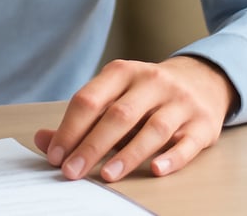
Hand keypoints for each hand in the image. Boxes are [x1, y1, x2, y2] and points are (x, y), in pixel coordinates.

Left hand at [34, 55, 236, 181]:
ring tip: (106, 175)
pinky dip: (172, 157)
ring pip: (152, 129)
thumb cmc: (146, 93)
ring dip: (127, 154)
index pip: (90, 99)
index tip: (55, 155)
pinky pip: (187, 143)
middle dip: (92, 145)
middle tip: (72, 171)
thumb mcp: (114, 95)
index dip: (70, 128)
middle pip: (118, 115)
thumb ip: (81, 119)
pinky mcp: (203, 124)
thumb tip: (43, 140)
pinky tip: (156, 170)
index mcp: (123, 72)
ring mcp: (179, 102)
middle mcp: (151, 82)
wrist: (201, 79)